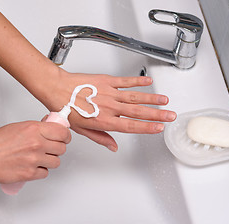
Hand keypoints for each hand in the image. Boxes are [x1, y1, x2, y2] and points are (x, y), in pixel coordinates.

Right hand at [0, 121, 70, 185]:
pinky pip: (45, 173)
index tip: (64, 137)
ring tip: (40, 158)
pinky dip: (41, 171)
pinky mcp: (30, 173)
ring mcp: (34, 159)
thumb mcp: (17, 127)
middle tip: (51, 147)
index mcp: (34, 129)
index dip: (65, 136)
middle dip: (57, 148)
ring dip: (50, 160)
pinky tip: (33, 166)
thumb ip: (35, 127)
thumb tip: (48, 126)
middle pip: (62, 148)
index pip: (62, 132)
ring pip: (56, 162)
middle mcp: (37, 144)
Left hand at [44, 69, 175, 151]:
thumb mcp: (82, 130)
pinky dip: (137, 81)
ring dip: (151, 98)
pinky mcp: (106, 81)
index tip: (159, 128)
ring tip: (165, 100)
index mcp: (104, 121)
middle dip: (157, 114)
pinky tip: (148, 81)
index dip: (147, 127)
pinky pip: (125, 81)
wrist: (58, 90)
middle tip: (171, 115)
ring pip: (135, 96)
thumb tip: (113, 147)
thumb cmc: (67, 110)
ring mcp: (109, 93)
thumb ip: (101, 138)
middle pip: (138, 112)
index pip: (131, 126)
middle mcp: (110, 107)